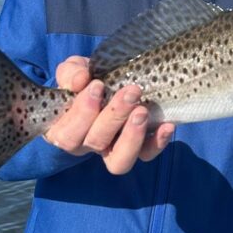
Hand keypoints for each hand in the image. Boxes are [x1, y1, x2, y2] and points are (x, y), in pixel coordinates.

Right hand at [43, 56, 174, 170]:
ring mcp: (114, 150)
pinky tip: (166, 125)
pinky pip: (147, 155)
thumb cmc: (87, 79)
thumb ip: (70, 74)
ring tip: (143, 111)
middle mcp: (88, 145)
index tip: (98, 85)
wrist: (111, 79)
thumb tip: (80, 80)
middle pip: (96, 143)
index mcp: (65, 130)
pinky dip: (158, 143)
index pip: (68, 134)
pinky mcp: (139, 149)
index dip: (82, 113)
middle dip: (114, 116)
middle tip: (131, 91)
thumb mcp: (74, 71)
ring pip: (119, 161)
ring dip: (132, 136)